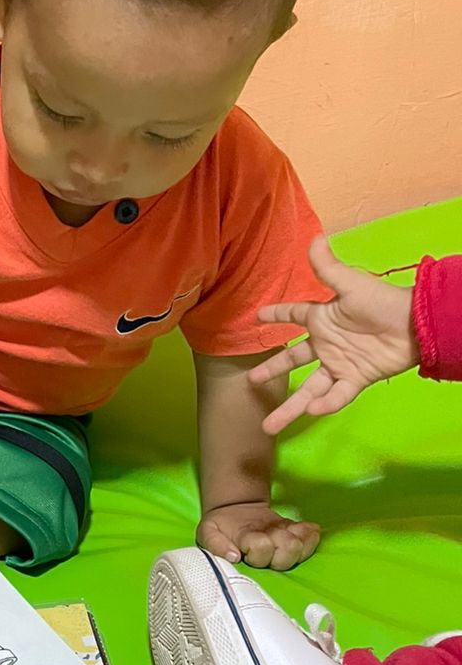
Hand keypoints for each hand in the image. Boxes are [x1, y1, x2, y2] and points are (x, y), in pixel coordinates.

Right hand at [197, 502, 319, 571]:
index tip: (250, 539)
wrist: (236, 513)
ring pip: (300, 549)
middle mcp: (269, 556)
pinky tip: (302, 526)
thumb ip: (214, 544)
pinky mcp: (296, 539)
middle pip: (286, 555)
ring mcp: (284, 548)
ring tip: (288, 528)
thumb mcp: (207, 531)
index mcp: (247, 554)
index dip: (259, 544)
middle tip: (273, 533)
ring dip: (296, 537)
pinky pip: (312, 541)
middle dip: (282, 541)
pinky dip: (310, 533)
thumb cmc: (221, 527)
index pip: (261, 551)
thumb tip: (233, 555)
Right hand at [250, 237, 417, 434]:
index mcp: (321, 319)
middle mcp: (326, 344)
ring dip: (289, 408)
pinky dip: (327, 404)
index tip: (256, 318)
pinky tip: (314, 410)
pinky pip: (337, 395)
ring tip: (268, 426)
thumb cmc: (381, 302)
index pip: (292, 316)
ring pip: (308, 389)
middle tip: (251, 382)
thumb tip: (315, 238)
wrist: (415, 325)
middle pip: (292, 362)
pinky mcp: (356, 380)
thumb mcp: (351, 284)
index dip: (275, 315)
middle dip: (271, 372)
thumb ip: (328, 268)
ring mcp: (339, 364)